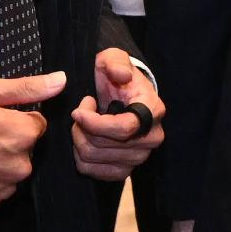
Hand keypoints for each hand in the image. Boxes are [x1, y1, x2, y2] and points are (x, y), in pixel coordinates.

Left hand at [73, 46, 163, 179]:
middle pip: (104, 145)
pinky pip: (94, 173)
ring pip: (95, 158)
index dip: (94, 123)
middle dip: (82, 128)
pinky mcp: (126, 170)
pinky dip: (81, 158)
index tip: (77, 111)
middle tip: (80, 112)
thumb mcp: (114, 59)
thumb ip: (115, 62)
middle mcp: (152, 137)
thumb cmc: (117, 77)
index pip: (123, 128)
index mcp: (153, 110)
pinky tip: (84, 139)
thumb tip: (120, 74)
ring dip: (79, 140)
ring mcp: (140, 157)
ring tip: (82, 123)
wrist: (123, 96)